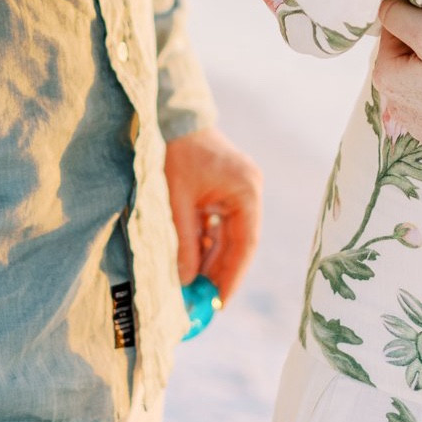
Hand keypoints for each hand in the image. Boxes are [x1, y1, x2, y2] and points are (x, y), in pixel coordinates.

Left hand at [163, 126, 262, 303]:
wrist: (172, 117)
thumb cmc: (175, 153)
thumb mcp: (176, 202)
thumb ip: (184, 242)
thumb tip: (185, 282)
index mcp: (246, 192)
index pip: (245, 245)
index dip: (232, 277)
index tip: (219, 304)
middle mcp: (249, 192)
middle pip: (239, 244)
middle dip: (219, 273)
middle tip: (203, 303)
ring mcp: (239, 191)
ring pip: (228, 237)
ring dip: (211, 260)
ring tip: (193, 288)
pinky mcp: (225, 191)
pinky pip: (220, 226)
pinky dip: (206, 244)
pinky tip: (190, 262)